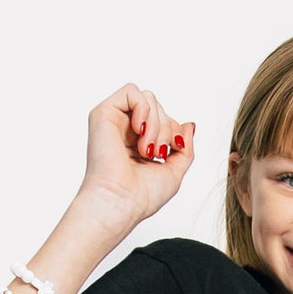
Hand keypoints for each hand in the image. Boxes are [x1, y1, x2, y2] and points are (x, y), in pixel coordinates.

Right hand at [79, 82, 195, 223]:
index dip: (174, 131)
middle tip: (156, 153)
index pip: (164, 119)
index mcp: (138, 143)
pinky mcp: (103, 114)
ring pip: (148, 99)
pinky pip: (131, 91)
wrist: (121, 202)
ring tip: (146, 148)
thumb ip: (184, 147)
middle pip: (158, 107)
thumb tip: (189, 124)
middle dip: (166, 128)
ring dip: (155, 123)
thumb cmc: (142, 195)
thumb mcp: (174, 171)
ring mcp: (114, 121)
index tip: (169, 153)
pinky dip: (143, 108)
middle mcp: (125, 131)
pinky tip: (139, 129)